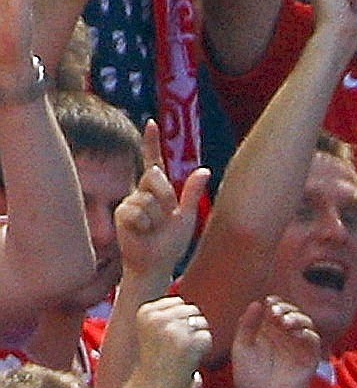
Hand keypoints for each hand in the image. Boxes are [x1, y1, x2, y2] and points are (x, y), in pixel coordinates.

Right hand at [115, 122, 209, 287]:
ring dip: (158, 216)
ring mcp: (129, 203)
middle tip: (166, 219)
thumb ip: (192, 193)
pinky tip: (142, 234)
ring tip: (153, 230)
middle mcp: (140, 193)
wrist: (155, 265)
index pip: (153, 162)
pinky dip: (146, 225)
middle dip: (167, 198)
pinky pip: (138, 211)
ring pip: (148, 197)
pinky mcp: (121, 215)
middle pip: (156, 177)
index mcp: (156, 192)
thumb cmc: (170, 244)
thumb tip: (204, 169)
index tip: (151, 122)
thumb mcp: (185, 216)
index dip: (151, 143)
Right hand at [125, 295, 211, 387]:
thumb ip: (165, 313)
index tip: (168, 337)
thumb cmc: (156, 360)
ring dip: (198, 337)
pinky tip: (189, 359)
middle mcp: (157, 317)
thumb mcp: (152, 330)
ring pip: (201, 322)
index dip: (180, 320)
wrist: (153, 387)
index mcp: (146, 311)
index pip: (177, 301)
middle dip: (191, 327)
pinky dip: (203, 349)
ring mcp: (173, 328)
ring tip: (183, 352)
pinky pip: (207, 336)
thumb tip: (185, 302)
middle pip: (192, 309)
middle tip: (178, 347)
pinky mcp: (188, 341)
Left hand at [230, 296, 322, 387]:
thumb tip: (258, 302)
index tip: (268, 302)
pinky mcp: (309, 358)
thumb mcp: (242, 347)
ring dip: (297, 317)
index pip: (276, 310)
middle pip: (292, 313)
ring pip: (305, 323)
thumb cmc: (249, 378)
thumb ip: (247, 325)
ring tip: (284, 321)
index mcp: (269, 332)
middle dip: (286, 308)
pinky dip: (307, 332)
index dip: (275, 303)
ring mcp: (298, 347)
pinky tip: (295, 332)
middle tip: (275, 311)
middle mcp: (285, 337)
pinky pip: (313, 340)